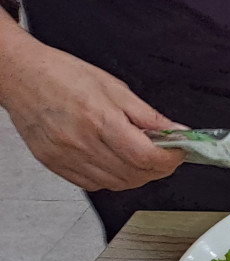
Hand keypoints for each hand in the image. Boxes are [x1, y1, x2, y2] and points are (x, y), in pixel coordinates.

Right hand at [0, 35, 182, 191]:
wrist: (20, 75)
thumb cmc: (61, 75)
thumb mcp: (114, 87)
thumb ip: (148, 115)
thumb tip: (177, 132)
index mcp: (99, 119)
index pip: (146, 156)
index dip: (170, 159)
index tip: (178, 152)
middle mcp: (81, 142)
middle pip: (135, 174)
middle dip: (158, 169)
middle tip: (164, 155)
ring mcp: (66, 157)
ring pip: (117, 184)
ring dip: (137, 176)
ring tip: (140, 158)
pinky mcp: (55, 164)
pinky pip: (93, 185)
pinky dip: (112, 179)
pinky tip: (114, 162)